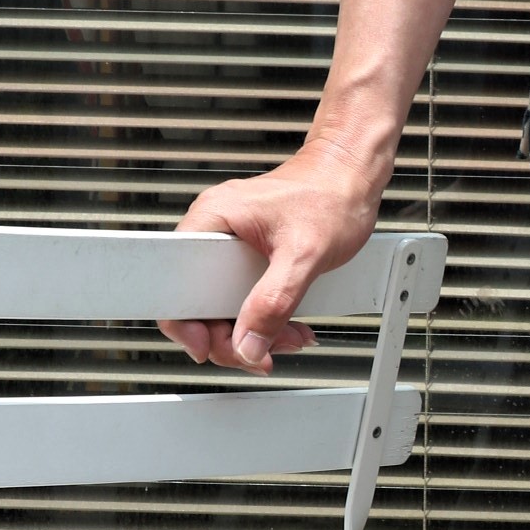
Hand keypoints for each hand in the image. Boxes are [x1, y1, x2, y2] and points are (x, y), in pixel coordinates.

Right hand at [156, 145, 385, 372]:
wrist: (353, 175)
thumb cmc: (331, 194)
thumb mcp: (304, 256)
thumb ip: (273, 302)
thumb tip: (248, 345)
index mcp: (212, 220)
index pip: (176, 286)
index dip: (188, 324)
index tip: (210, 349)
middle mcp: (215, 230)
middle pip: (199, 304)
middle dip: (234, 337)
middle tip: (261, 355)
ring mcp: (231, 243)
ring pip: (225, 305)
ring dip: (256, 332)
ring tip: (289, 338)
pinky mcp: (250, 254)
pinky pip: (244, 296)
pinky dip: (268, 317)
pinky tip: (291, 326)